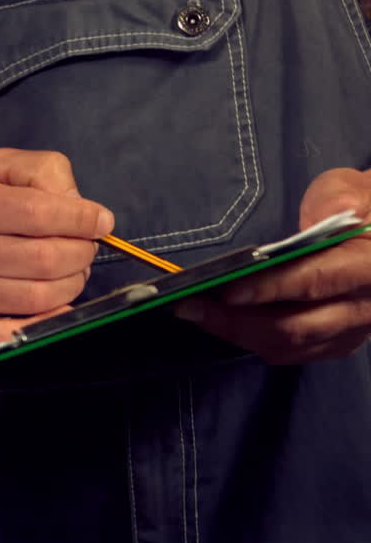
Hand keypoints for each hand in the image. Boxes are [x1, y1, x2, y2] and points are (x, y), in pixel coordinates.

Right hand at [0, 148, 113, 347]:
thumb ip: (39, 172)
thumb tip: (83, 211)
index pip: (38, 214)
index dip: (82, 218)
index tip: (100, 220)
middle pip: (47, 258)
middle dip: (82, 251)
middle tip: (83, 245)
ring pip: (42, 295)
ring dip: (73, 281)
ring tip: (69, 268)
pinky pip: (19, 333)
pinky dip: (50, 320)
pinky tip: (56, 302)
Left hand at [174, 168, 370, 363]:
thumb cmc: (363, 206)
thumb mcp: (356, 188)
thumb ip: (336, 197)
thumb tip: (318, 217)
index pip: (316, 282)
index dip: (269, 288)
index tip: (226, 290)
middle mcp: (365, 307)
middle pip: (295, 327)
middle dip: (236, 321)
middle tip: (190, 307)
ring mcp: (353, 330)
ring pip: (290, 346)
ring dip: (238, 334)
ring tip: (198, 315)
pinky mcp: (340, 342)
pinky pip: (294, 354)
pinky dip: (256, 342)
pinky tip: (225, 325)